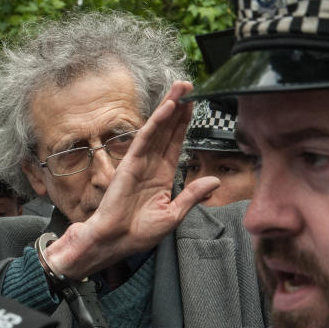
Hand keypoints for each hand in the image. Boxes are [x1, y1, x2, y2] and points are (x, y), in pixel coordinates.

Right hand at [44, 81, 219, 278]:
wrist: (115, 242)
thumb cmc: (138, 233)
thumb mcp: (174, 215)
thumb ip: (192, 196)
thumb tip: (214, 181)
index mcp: (162, 176)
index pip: (176, 144)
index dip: (185, 124)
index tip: (194, 105)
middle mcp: (151, 164)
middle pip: (168, 130)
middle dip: (179, 108)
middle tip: (189, 85)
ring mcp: (140, 161)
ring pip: (158, 128)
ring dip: (170, 107)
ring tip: (181, 88)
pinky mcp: (130, 163)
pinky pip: (146, 138)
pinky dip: (157, 122)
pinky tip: (168, 108)